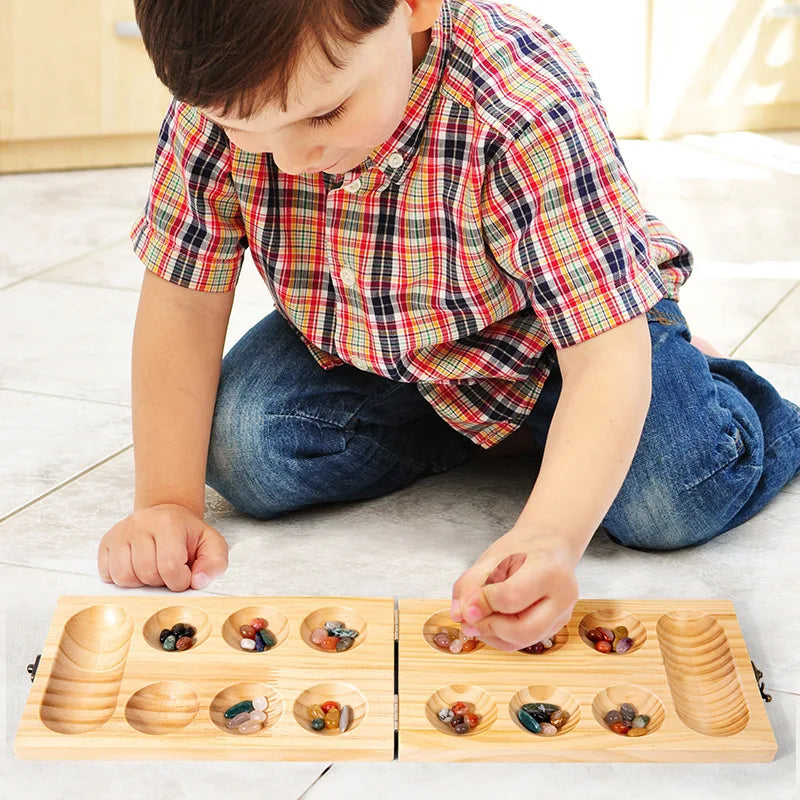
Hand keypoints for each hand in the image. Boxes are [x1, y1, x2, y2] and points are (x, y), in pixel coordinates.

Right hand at [98, 503, 227, 590]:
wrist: (166, 516)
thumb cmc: (187, 534)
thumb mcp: (211, 544)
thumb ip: (215, 564)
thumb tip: (198, 582)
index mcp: (169, 523)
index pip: (170, 566)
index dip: (180, 580)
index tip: (184, 574)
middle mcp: (141, 524)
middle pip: (146, 573)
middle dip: (161, 581)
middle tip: (168, 570)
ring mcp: (121, 533)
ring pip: (124, 577)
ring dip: (141, 582)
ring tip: (153, 569)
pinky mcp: (106, 542)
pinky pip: (108, 574)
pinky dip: (123, 579)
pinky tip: (137, 568)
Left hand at [450, 526, 578, 650]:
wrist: (548, 546)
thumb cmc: (522, 549)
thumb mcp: (491, 558)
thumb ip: (471, 585)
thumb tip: (459, 615)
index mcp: (550, 572)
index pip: (511, 597)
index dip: (483, 604)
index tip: (467, 604)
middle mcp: (562, 599)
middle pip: (522, 630)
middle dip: (488, 626)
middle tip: (468, 618)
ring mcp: (561, 617)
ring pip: (520, 641)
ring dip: (490, 633)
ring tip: (478, 616)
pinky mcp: (552, 629)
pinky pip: (520, 643)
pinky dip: (498, 636)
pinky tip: (490, 619)